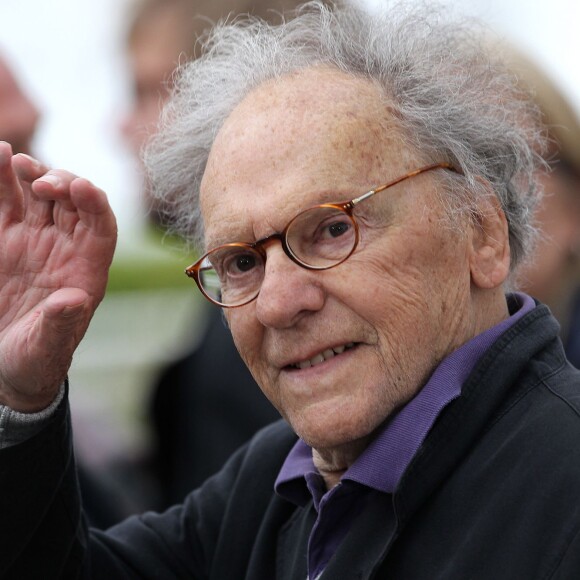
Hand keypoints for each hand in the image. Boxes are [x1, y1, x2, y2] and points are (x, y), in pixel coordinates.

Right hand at [0, 142, 116, 411]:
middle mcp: (67, 248)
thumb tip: (74, 301)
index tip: (82, 188)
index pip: (102, 228)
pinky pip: (5, 202)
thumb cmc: (36, 357)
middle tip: (44, 183)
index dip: (96, 206)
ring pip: (40, 195)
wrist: (6, 362)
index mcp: (89, 270)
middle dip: (64, 185)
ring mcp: (36, 239)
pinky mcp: (6, 236)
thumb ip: (60, 325)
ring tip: (14, 159)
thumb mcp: (47, 347)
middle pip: (74, 204)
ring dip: (31, 174)